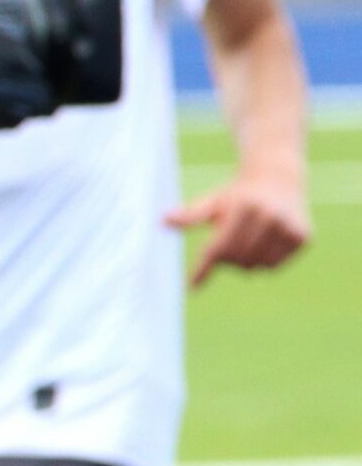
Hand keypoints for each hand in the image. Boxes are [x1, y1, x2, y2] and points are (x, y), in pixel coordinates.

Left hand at [164, 167, 310, 288]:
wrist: (278, 178)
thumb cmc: (238, 194)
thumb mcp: (214, 201)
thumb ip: (191, 215)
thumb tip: (163, 220)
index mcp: (245, 207)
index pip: (218, 247)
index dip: (203, 268)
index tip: (192, 286)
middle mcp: (270, 217)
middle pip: (236, 259)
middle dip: (226, 257)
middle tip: (227, 240)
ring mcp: (290, 227)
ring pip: (255, 266)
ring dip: (245, 261)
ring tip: (246, 239)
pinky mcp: (303, 238)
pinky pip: (274, 266)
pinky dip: (264, 261)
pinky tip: (264, 241)